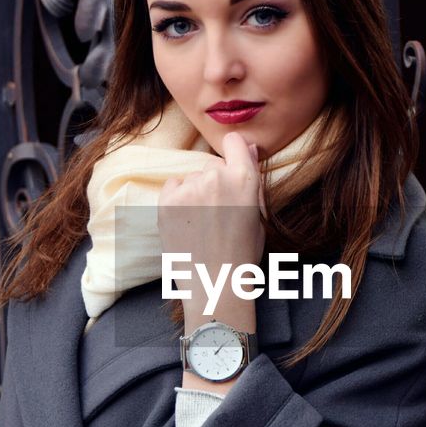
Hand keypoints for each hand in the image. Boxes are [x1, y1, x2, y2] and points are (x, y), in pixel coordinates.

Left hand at [158, 133, 265, 323]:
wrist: (214, 285)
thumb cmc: (242, 253)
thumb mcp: (257, 214)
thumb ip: (253, 178)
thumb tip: (249, 147)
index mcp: (244, 179)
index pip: (235, 142)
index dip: (234, 152)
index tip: (232, 165)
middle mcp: (216, 178)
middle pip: (213, 165)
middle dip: (216, 182)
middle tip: (219, 213)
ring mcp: (189, 189)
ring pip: (192, 177)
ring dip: (196, 193)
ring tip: (202, 224)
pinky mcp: (167, 200)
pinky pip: (173, 186)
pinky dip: (178, 199)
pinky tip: (188, 222)